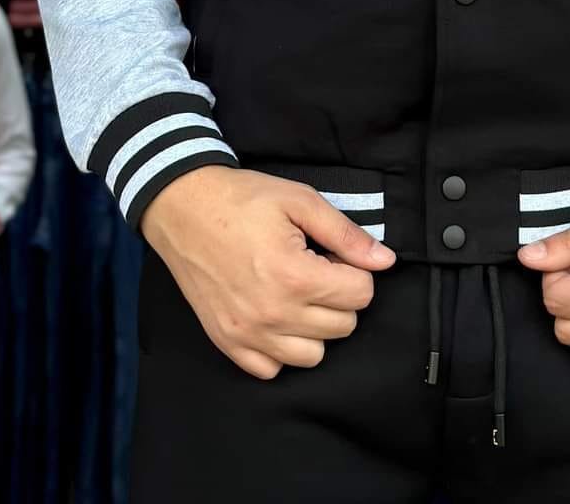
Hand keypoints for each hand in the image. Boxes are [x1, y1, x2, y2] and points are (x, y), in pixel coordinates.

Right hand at [139, 165, 396, 379]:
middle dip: (340, 296)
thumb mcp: (301, 201)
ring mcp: (247, 334)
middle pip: (343, 327)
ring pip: (313, 356)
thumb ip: (346, 235)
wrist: (184, 208)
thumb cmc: (244, 200)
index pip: (361, 295)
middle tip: (317, 268)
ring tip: (299, 293)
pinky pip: (271, 370)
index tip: (335, 255)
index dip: (357, 271)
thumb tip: (386, 261)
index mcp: (294, 277)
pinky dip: (282, 349)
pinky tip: (277, 315)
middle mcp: (272, 314)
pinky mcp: (227, 343)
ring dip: (316, 327)